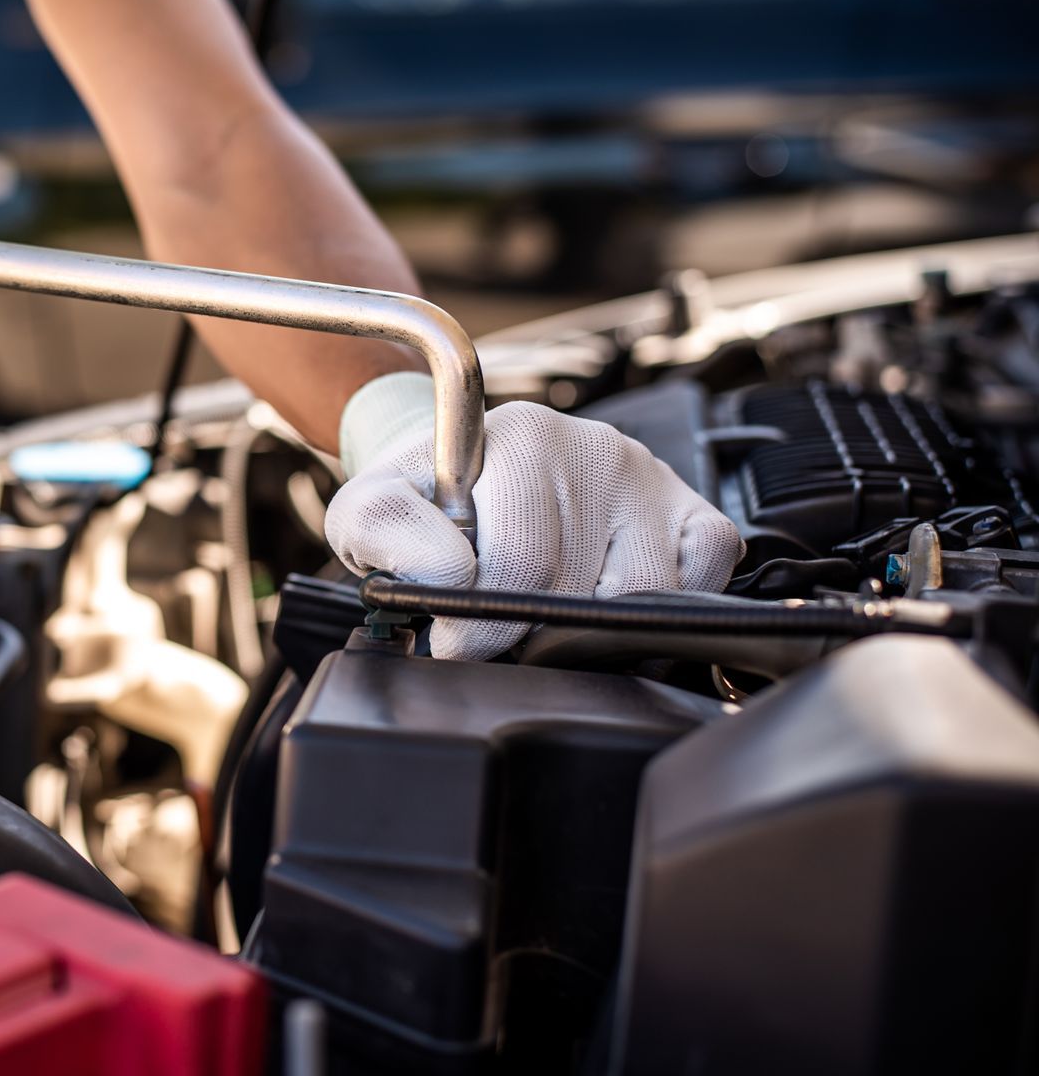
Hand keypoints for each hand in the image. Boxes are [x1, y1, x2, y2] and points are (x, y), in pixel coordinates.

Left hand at [326, 373, 742, 659]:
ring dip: (592, 628)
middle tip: (496, 629)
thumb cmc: (424, 499)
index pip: (521, 563)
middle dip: (528, 630)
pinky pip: (707, 573)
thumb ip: (387, 536)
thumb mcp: (369, 511)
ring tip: (546, 610)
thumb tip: (450, 578)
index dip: (483, 625)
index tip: (454, 637)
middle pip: (580, 588)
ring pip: (645, 595)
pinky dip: (668, 607)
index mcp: (517, 437)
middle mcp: (591, 446)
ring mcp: (647, 476)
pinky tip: (608, 600)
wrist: (458, 465)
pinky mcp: (692, 508)